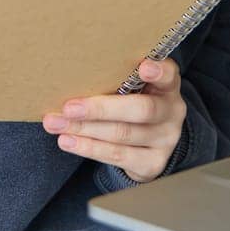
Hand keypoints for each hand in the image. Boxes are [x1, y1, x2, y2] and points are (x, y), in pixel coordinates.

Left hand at [43, 58, 186, 182]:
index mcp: (167, 86)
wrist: (150, 143)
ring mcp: (165, 140)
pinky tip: (68, 141)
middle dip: (101, 109)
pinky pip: (117, 156)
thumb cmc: (133, 103)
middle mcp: (172, 112)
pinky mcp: (152, 163)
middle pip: (141, 110)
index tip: (144, 67)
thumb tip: (71, 73)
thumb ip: (118, 78)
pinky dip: (89, 148)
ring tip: (56, 124)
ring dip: (84, 129)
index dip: (158, 71)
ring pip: (123, 134)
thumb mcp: (134, 87)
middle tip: (69, 107)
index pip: (169, 75)